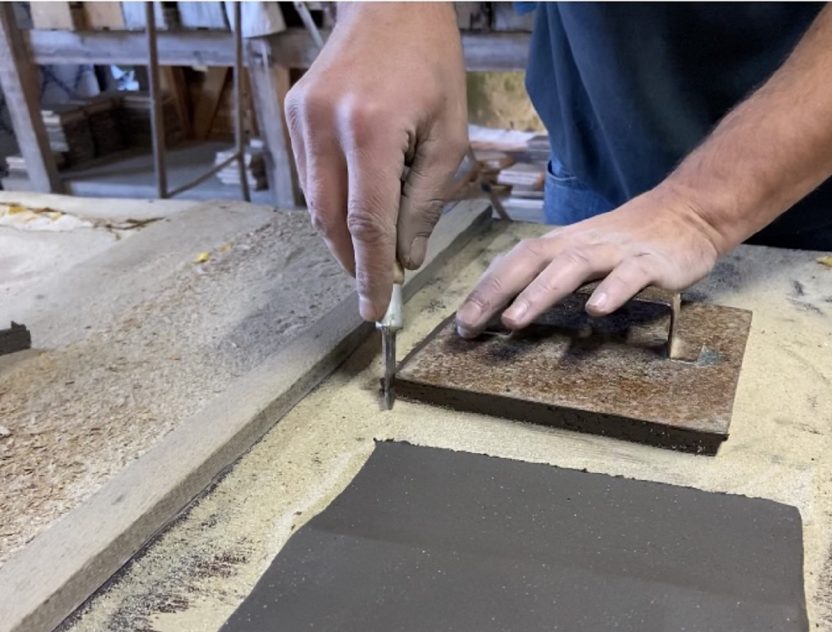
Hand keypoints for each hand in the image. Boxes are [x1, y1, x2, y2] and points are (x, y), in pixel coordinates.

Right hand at [284, 3, 467, 320]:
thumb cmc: (431, 64)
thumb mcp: (450, 135)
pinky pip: (309, 179)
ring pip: (316, 205)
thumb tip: (407, 258)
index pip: (367, 223)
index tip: (376, 310)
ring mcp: (301, 118)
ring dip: (342, 238)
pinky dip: (332, 205)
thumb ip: (426, 201)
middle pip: (331, 222)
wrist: (389, 1)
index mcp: (373, 129)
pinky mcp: (292, 114)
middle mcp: (326, 125)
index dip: (371, 274)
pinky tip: (356, 212)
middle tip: (375, 291)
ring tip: (373, 253)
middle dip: (353, 264)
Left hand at [455, 190, 725, 336]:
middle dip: (496, 290)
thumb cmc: (630, 240)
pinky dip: (612, 291)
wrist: (690, 211)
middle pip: (532, 259)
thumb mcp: (586, 251)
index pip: (515, 260)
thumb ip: (552, 272)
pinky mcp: (651, 262)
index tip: (460, 321)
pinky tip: (596, 311)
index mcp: (564, 243)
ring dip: (540, 292)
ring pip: (572, 266)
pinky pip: (629, 275)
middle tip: (469, 323)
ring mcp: (617, 251)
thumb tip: (507, 302)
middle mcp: (583, 243)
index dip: (485, 287)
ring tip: (514, 321)